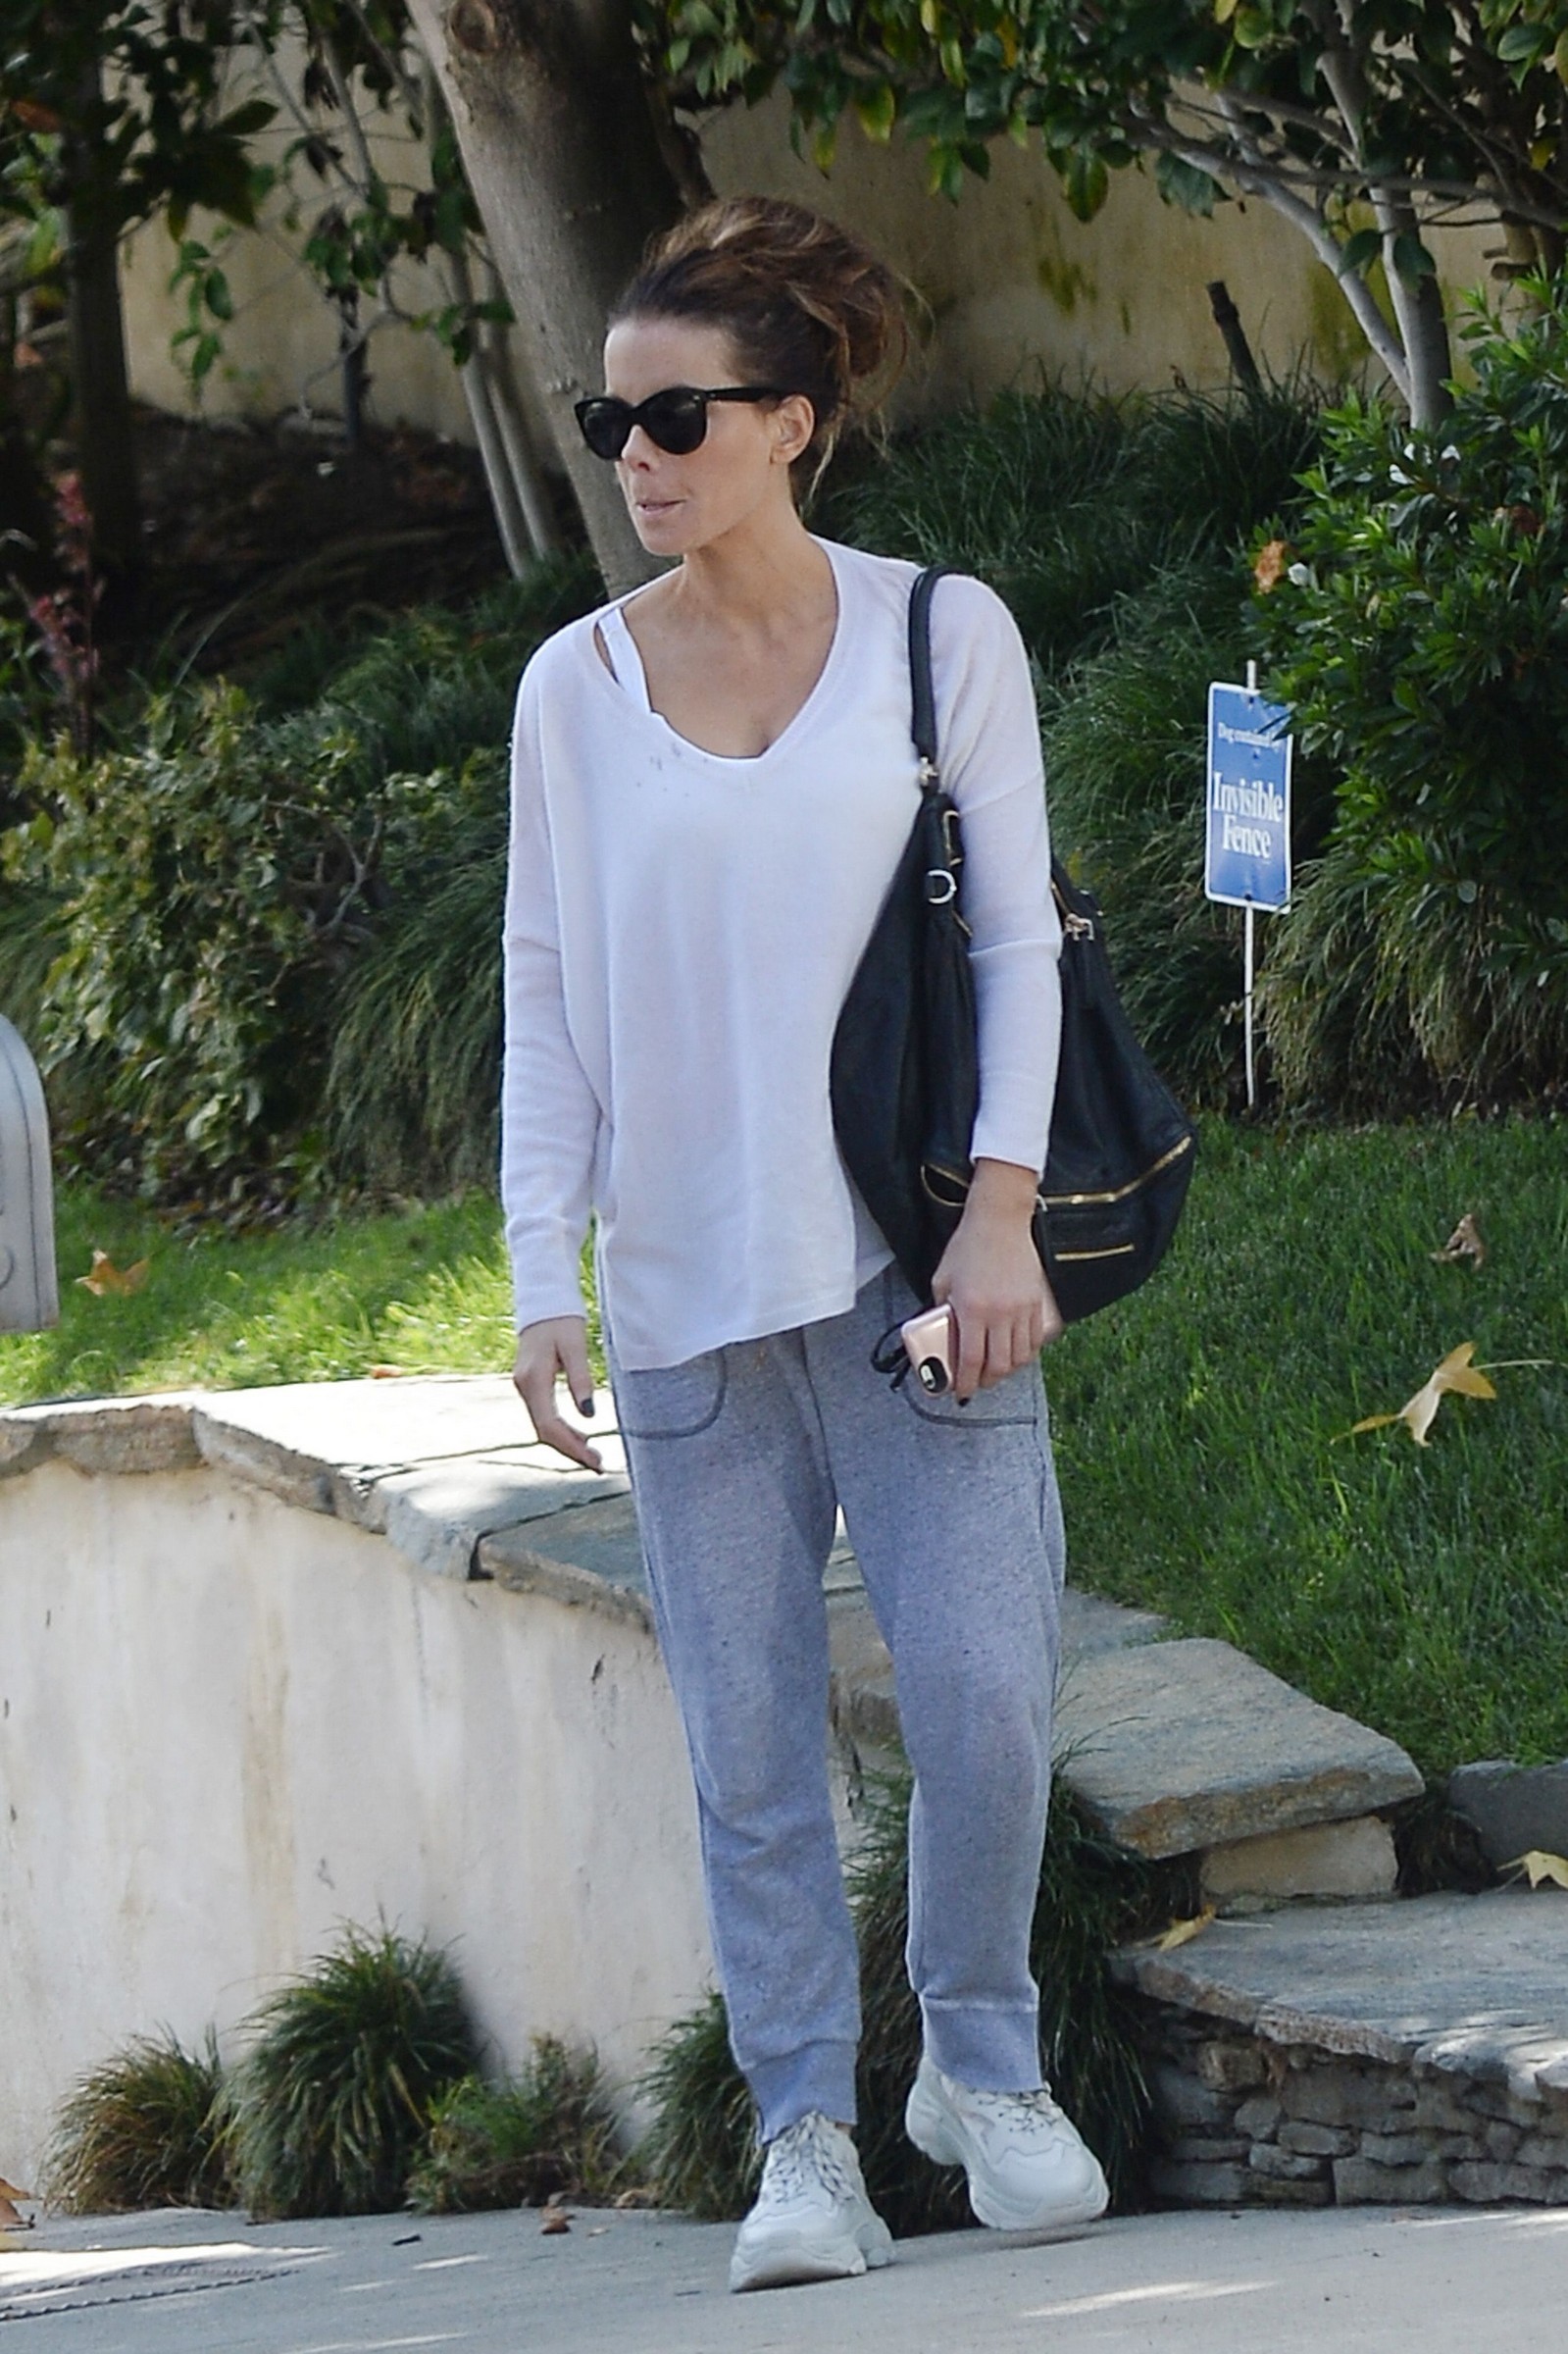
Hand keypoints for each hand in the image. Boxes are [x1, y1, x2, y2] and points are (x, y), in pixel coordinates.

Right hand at [512, 1315, 602, 1470]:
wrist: (543, 1299)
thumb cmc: (562, 1319)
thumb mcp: (575, 1346)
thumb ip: (581, 1379)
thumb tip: (589, 1415)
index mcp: (533, 1379)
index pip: (549, 1425)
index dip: (571, 1447)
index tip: (594, 1460)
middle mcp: (524, 1386)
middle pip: (544, 1431)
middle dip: (571, 1450)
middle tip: (599, 1465)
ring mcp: (524, 1386)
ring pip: (543, 1425)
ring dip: (566, 1443)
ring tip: (593, 1456)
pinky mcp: (530, 1384)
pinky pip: (543, 1415)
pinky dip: (561, 1430)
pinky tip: (580, 1436)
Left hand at [931, 1158, 1051, 1400]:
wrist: (999, 1222)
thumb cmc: (968, 1247)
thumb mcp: (942, 1280)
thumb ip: (942, 1310)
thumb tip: (943, 1335)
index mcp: (971, 1309)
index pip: (970, 1361)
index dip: (965, 1382)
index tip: (960, 1391)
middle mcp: (999, 1314)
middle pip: (998, 1366)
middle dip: (986, 1381)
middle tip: (976, 1383)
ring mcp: (1021, 1310)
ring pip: (1020, 1357)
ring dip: (1006, 1370)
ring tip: (994, 1370)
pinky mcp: (1036, 1303)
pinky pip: (1035, 1341)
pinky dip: (1025, 1354)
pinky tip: (1014, 1353)